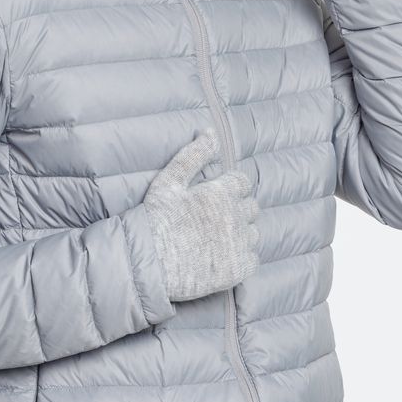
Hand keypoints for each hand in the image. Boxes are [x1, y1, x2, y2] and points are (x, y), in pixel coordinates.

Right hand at [143, 129, 260, 301]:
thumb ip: (193, 155)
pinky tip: (221, 258)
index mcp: (221, 193)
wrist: (149, 265)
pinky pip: (252, 259)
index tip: (216, 197)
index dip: (230, 188)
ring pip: (253, 233)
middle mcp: (235, 216)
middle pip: (251, 207)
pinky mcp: (238, 269)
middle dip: (237, 209)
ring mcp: (239, 244)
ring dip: (240, 233)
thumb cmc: (155, 220)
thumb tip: (210, 132)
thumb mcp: (169, 181)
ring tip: (215, 240)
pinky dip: (241, 258)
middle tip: (214, 220)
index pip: (242, 183)